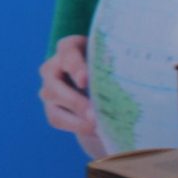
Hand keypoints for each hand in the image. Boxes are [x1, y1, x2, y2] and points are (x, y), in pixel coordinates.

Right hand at [39, 34, 107, 157]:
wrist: (101, 87)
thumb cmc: (109, 68)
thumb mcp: (112, 62)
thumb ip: (114, 65)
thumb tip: (128, 80)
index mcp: (69, 47)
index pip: (67, 51)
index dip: (75, 66)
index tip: (85, 81)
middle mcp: (53, 66)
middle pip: (54, 82)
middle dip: (75, 100)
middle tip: (93, 114)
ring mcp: (48, 88)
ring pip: (54, 101)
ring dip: (76, 116)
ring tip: (98, 125)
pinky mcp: (51, 108)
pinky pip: (57, 119)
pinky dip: (77, 126)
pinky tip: (96, 130)